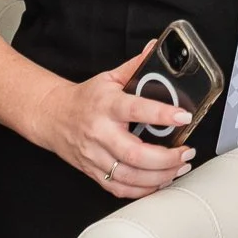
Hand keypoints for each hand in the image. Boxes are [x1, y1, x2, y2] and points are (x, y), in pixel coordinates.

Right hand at [38, 42, 194, 199]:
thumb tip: (155, 47)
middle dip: (165, 158)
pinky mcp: (93, 172)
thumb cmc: (85, 99)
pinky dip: (142, 189)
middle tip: (186, 152)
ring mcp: (95, 156)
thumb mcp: (109, 78)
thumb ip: (135, 66)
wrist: (52, 117)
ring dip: (159, 176)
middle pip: (133, 153)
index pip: (135, 109)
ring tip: (179, 167)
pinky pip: (119, 189)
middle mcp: (100, 133)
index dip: (161, 114)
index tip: (184, 116)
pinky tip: (159, 181)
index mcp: (107, 106)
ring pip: (128, 175)